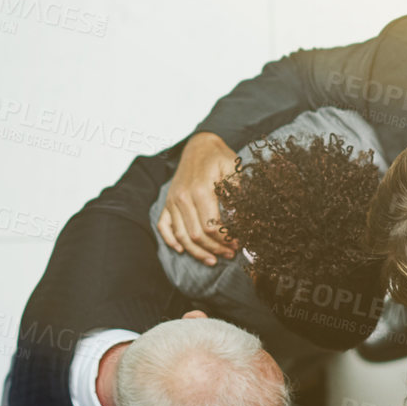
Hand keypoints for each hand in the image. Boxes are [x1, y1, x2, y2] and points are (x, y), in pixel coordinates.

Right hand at [158, 133, 239, 265]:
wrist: (199, 145)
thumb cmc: (219, 157)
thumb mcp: (234, 169)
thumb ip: (237, 192)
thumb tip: (242, 218)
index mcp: (200, 190)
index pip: (211, 226)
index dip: (225, 239)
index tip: (238, 243)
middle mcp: (183, 197)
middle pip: (196, 235)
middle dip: (215, 249)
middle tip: (230, 254)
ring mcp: (172, 201)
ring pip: (181, 236)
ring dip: (197, 252)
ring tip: (213, 260)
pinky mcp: (168, 202)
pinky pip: (164, 226)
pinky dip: (171, 241)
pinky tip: (182, 250)